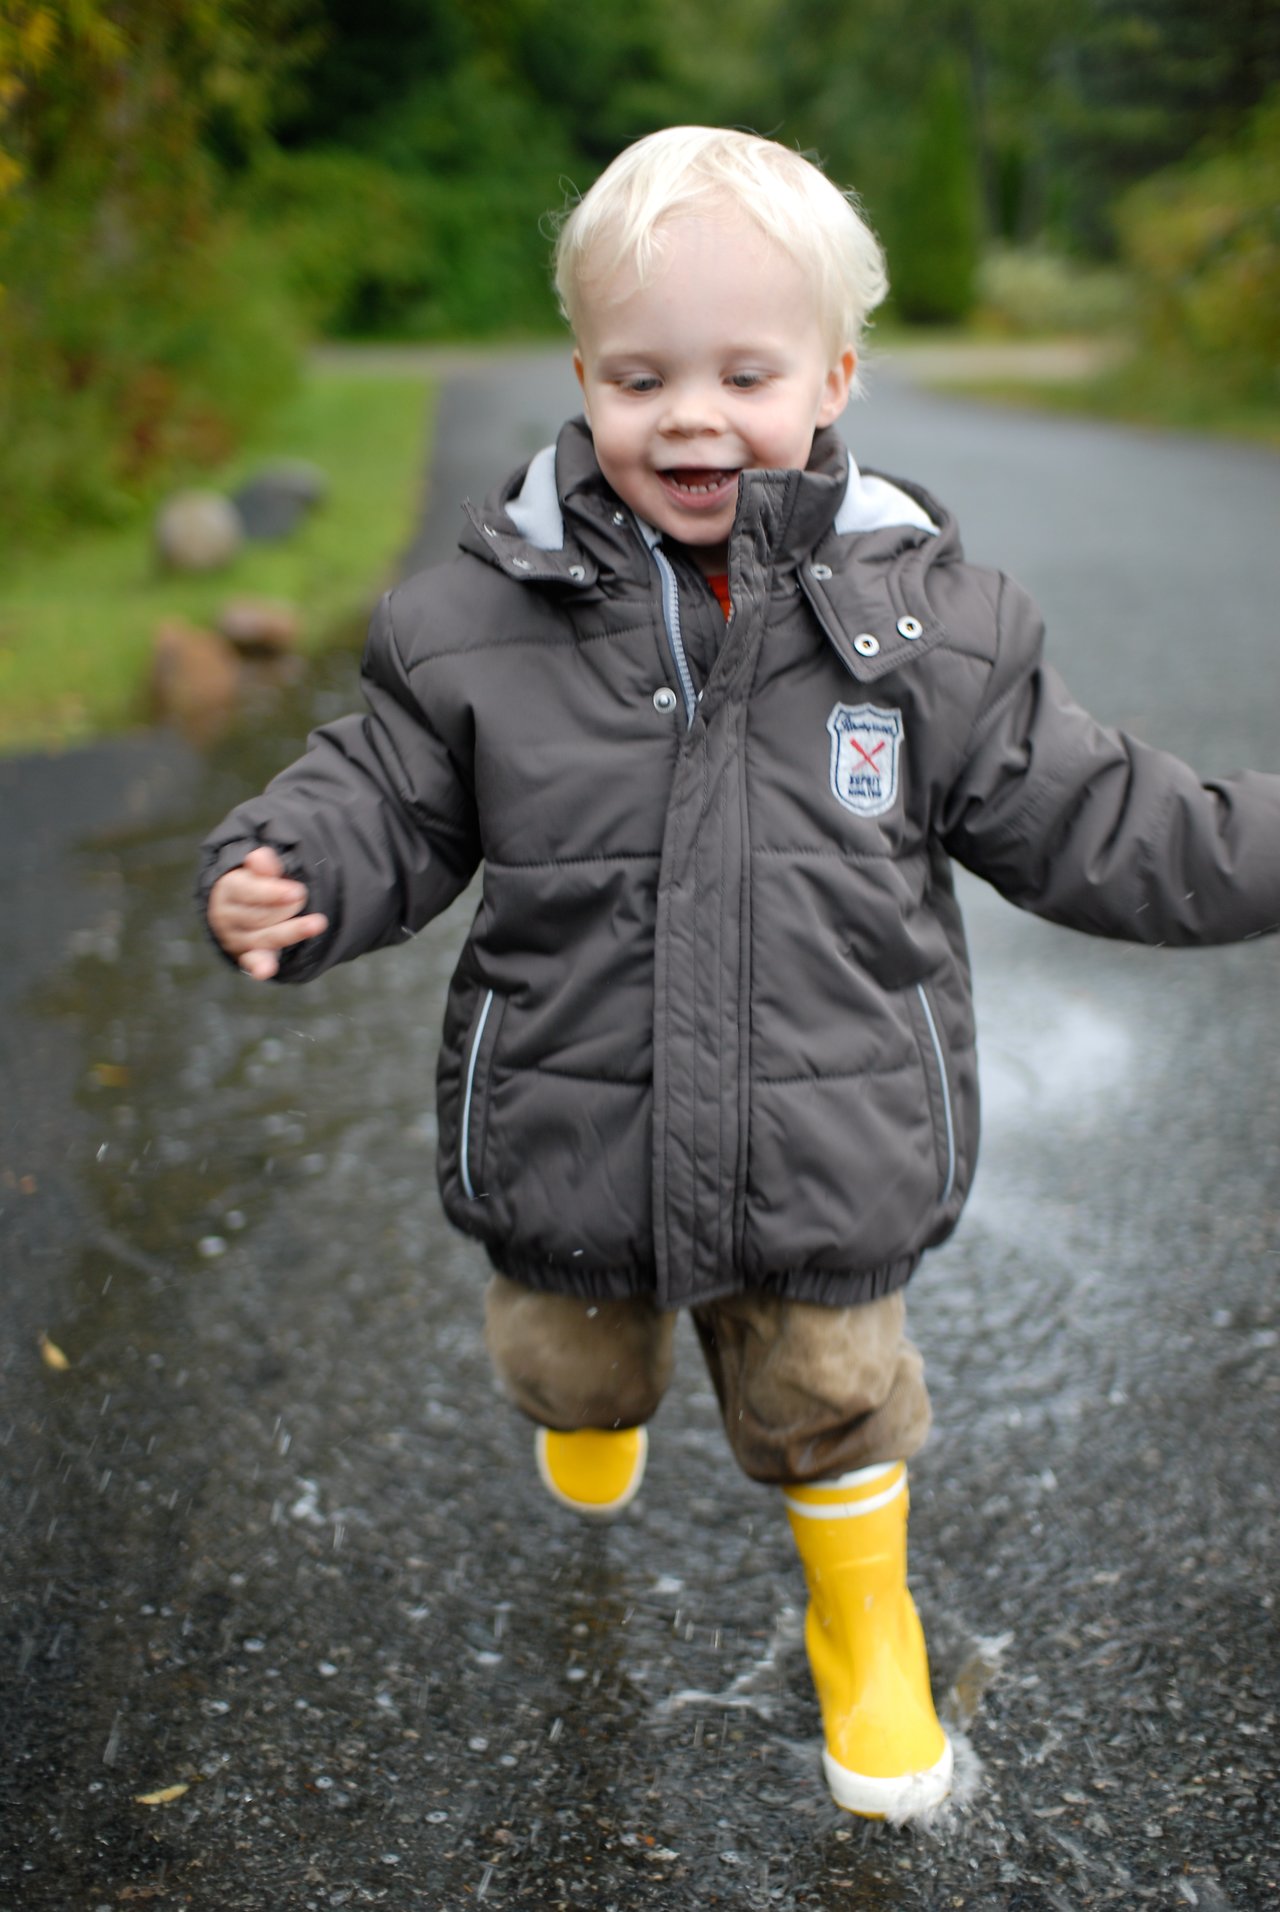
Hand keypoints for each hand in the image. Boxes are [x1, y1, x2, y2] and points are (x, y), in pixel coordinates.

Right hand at [206, 844, 328, 979]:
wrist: (239, 908)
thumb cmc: (256, 884)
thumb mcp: (258, 870)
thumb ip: (263, 866)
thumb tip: (260, 856)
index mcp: (227, 889)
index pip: (248, 891)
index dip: (272, 892)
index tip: (298, 891)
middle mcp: (227, 916)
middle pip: (260, 915)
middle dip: (286, 908)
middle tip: (304, 897)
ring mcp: (236, 939)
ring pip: (265, 937)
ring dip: (292, 931)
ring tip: (317, 923)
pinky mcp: (247, 957)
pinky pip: (252, 962)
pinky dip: (260, 966)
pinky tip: (266, 970)